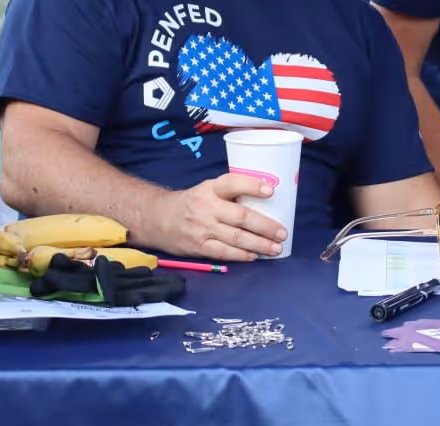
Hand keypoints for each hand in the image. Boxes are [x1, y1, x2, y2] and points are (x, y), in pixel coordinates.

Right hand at [141, 173, 287, 260]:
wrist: (157, 218)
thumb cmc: (193, 202)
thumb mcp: (208, 189)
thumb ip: (231, 193)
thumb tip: (268, 198)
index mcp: (211, 188)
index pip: (232, 183)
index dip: (252, 186)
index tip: (271, 191)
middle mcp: (206, 207)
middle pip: (240, 216)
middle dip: (265, 226)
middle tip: (283, 232)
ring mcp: (202, 228)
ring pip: (235, 237)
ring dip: (259, 244)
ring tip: (276, 248)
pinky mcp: (198, 246)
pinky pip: (224, 252)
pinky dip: (241, 255)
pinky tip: (255, 256)